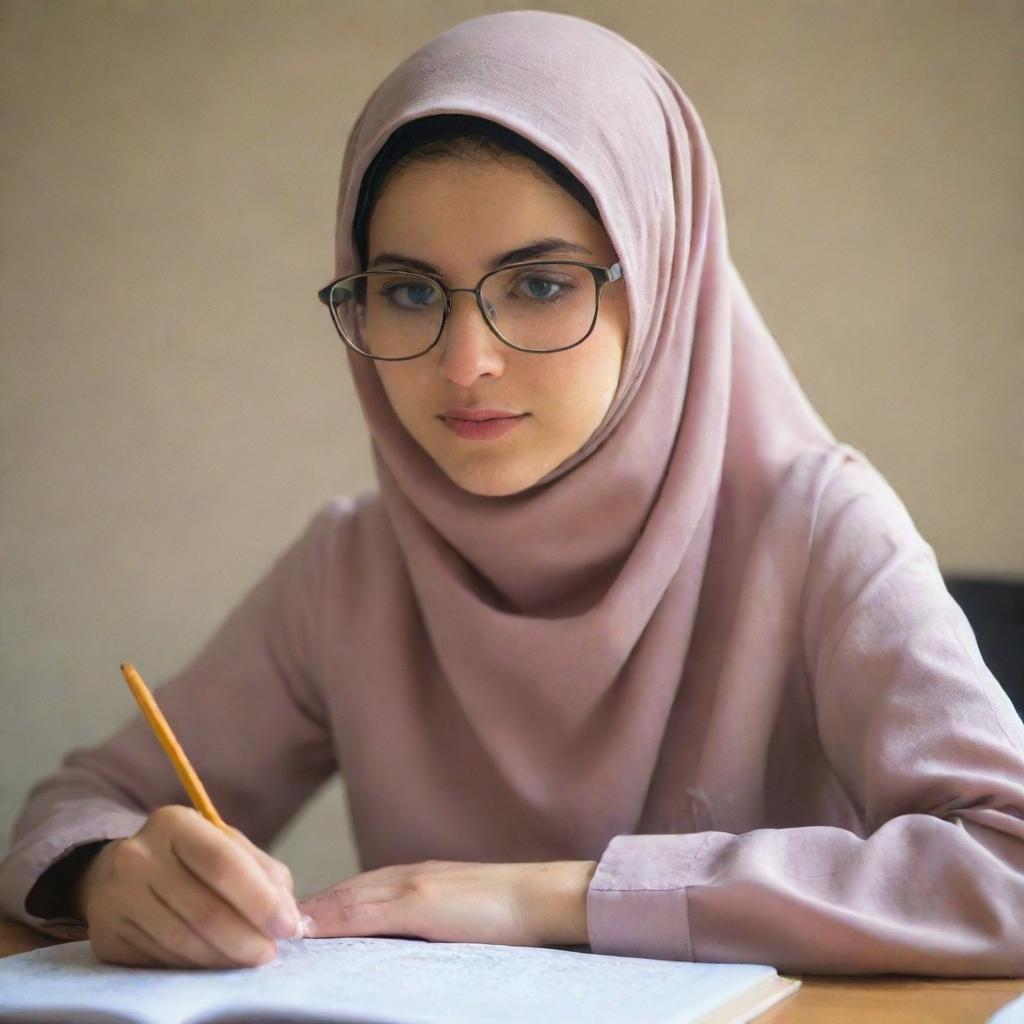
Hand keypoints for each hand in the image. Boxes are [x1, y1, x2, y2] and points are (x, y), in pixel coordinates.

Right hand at [77, 805, 301, 967]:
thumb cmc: (189, 859)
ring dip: (225, 958)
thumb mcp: (226, 846)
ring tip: (251, 958)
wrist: (121, 874)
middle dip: (247, 938)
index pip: (223, 863)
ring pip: (183, 941)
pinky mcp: (106, 936)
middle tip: (271, 952)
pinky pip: (162, 959)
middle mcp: (138, 857)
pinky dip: (197, 966)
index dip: (260, 900)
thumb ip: (264, 873)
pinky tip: (217, 964)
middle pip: (204, 909)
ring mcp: (117, 898)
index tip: (288, 925)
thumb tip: (291, 917)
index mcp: (174, 823)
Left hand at [298, 860, 597, 946]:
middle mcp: (405, 878)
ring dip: (310, 911)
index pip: (350, 895)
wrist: (545, 898)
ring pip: (346, 897)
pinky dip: (335, 917)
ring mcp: (412, 886)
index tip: (278, 923)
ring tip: (272, 927)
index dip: (315, 908)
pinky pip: (367, 910)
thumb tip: (382, 944)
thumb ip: (417, 922)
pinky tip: (312, 928)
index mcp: (411, 882)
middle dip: (301, 908)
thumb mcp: (453, 917)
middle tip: (254, 922)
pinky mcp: (422, 901)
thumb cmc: (507, 913)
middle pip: (340, 893)